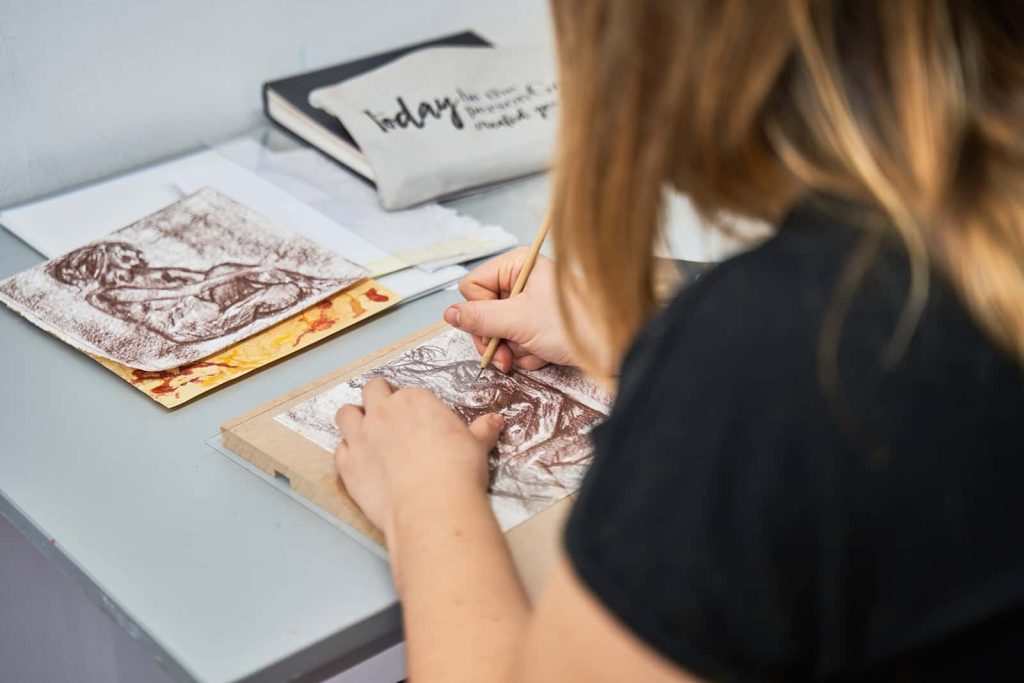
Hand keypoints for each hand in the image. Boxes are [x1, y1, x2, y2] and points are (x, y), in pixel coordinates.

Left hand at [334, 377, 504, 539]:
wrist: (432, 504)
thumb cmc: (457, 469)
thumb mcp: (476, 445)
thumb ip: (481, 430)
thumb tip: (495, 421)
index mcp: (414, 400)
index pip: (407, 392)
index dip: (410, 405)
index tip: (417, 419)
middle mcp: (383, 412)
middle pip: (371, 391)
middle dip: (377, 399)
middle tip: (388, 416)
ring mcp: (361, 437)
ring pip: (345, 414)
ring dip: (353, 420)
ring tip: (365, 434)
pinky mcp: (348, 465)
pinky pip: (339, 450)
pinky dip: (348, 454)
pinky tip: (361, 465)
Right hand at [443, 249, 575, 371]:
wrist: (614, 346)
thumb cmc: (573, 324)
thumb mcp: (518, 321)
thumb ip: (479, 318)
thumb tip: (449, 313)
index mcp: (516, 266)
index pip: (473, 288)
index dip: (478, 313)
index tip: (492, 331)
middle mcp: (522, 281)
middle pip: (483, 313)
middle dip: (494, 339)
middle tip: (505, 358)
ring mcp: (531, 305)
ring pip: (500, 332)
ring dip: (513, 350)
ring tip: (533, 353)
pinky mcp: (541, 325)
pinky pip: (518, 342)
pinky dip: (528, 354)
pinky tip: (544, 355)